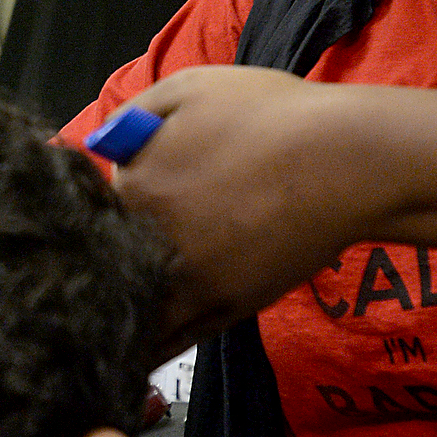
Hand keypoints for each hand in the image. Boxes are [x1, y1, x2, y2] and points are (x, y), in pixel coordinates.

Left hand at [115, 66, 386, 335]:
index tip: (123, 212)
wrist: (342, 160)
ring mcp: (185, 280)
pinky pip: (169, 342)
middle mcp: (149, 238)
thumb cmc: (268, 114)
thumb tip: (102, 143)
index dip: (105, 212)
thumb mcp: (187, 87)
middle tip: (128, 256)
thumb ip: (132, 114)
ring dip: (121, 315)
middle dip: (112, 261)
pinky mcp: (222, 310)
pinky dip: (150, 347)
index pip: (94, 211)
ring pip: (132, 312)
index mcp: (133, 184)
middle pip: (108, 263)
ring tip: (119, 318)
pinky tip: (140, 349)